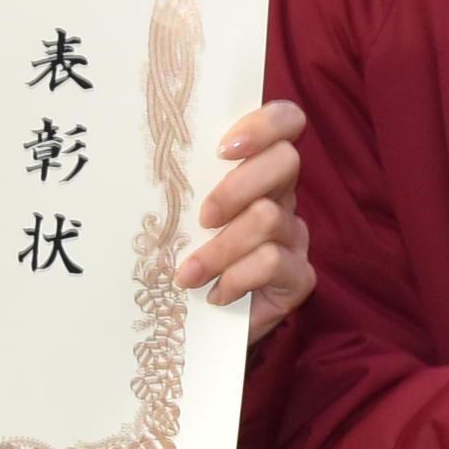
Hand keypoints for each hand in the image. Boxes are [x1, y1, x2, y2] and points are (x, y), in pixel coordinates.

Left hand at [178, 102, 310, 345]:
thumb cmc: (189, 260)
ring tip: (188, 275)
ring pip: (268, 217)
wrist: (203, 326)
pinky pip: (271, 263)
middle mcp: (283, 197)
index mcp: (258, 171)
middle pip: (285, 161)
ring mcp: (294, 236)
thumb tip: (148, 157)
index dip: (263, 125)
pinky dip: (235, 278)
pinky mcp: (300, 276)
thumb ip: (183, 185)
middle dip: (237, 187)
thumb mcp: (182, 217)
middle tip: (203, 217)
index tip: (222, 149)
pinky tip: (215, 294)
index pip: (285, 122)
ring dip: (220, 248)